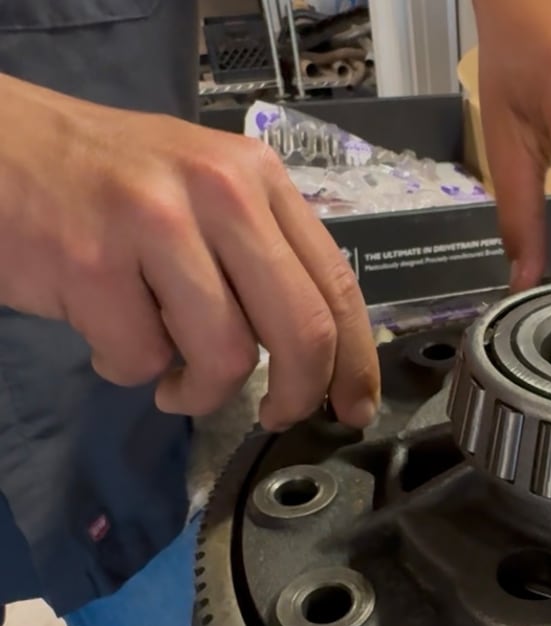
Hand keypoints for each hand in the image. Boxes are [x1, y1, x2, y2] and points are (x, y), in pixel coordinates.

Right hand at [0, 73, 378, 431]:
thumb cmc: (107, 183)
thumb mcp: (204, 196)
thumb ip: (261, 258)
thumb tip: (316, 355)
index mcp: (257, 179)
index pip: (334, 286)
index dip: (355, 361)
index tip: (353, 407)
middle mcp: (219, 191)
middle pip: (300, 330)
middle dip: (297, 395)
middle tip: (275, 416)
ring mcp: (155, 222)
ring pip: (226, 356)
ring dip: (201, 392)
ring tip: (172, 378)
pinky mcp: (91, 261)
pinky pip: (142, 359)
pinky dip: (127, 367)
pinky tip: (108, 334)